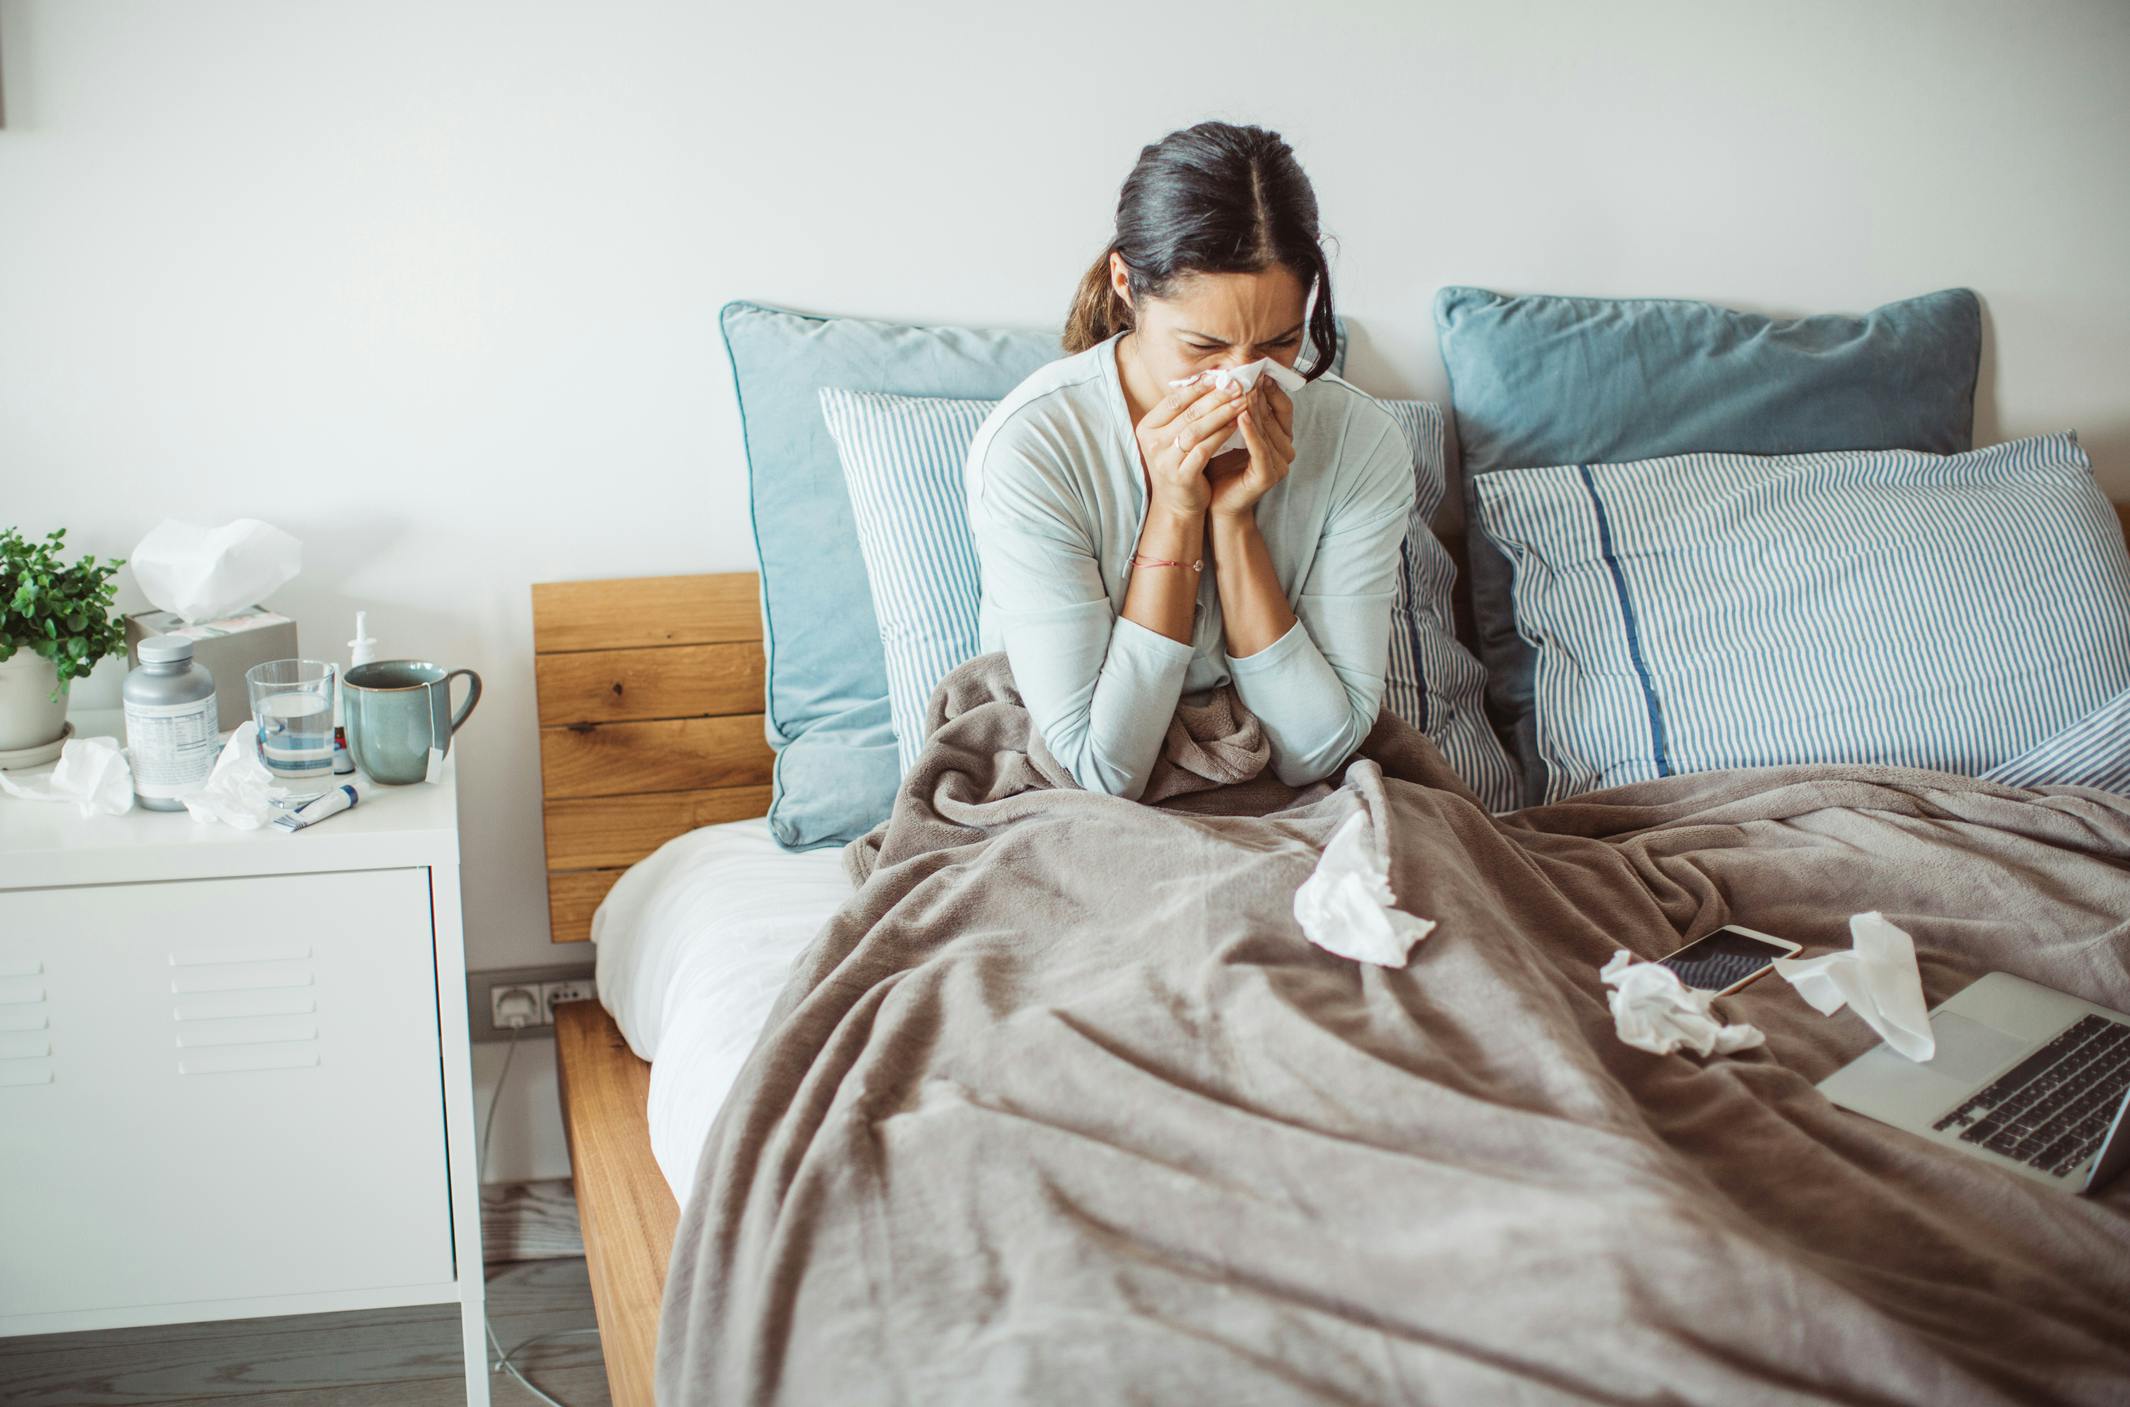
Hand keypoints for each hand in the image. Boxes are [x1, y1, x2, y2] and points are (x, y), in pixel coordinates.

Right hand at [1133, 376, 1249, 518]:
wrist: (1176, 505)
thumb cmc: (1178, 464)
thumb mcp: (1173, 436)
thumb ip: (1184, 413)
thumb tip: (1210, 379)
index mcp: (1147, 428)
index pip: (1174, 401)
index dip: (1198, 387)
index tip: (1221, 377)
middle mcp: (1152, 443)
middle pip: (1188, 413)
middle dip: (1215, 397)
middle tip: (1237, 386)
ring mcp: (1165, 460)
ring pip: (1197, 429)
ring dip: (1222, 413)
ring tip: (1241, 402)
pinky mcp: (1181, 475)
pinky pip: (1205, 449)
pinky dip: (1222, 435)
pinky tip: (1236, 425)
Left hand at [1206, 378, 1293, 522]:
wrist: (1216, 504)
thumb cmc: (1221, 467)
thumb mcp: (1230, 434)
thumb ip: (1237, 411)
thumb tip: (1230, 379)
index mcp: (1280, 438)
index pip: (1281, 407)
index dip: (1271, 388)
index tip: (1256, 370)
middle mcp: (1285, 450)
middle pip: (1274, 415)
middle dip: (1260, 394)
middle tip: (1248, 374)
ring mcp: (1280, 464)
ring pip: (1267, 430)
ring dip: (1255, 408)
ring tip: (1242, 390)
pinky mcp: (1268, 476)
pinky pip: (1260, 449)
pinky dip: (1251, 432)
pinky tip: (1240, 416)